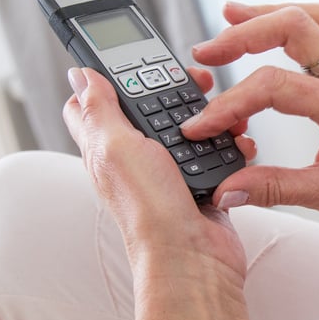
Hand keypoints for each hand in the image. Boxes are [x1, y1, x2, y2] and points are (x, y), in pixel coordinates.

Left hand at [63, 66, 257, 319]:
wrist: (192, 260)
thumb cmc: (149, 210)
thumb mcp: (116, 147)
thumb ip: (99, 109)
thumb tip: (80, 75)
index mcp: (106, 146)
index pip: (95, 103)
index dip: (109, 77)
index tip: (134, 59)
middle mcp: (136, 158)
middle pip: (152, 106)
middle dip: (175, 89)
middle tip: (195, 80)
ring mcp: (170, 171)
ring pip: (191, 126)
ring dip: (211, 115)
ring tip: (223, 113)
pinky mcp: (201, 183)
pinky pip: (218, 151)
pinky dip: (232, 144)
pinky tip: (238, 142)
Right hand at [182, 2, 318, 246]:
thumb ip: (272, 188)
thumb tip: (226, 189)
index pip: (273, 86)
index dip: (229, 103)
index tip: (202, 125)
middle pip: (294, 25)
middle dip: (244, 32)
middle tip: (206, 51)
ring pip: (312, 18)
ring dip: (270, 14)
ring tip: (230, 18)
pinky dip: (290, 27)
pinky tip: (267, 36)